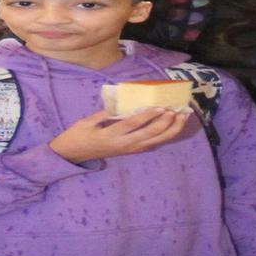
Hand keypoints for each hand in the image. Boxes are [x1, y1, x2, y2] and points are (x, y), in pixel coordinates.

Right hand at [49, 106, 192, 163]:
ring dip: (171, 129)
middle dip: (166, 122)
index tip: (162, 105)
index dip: (149, 115)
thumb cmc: (78, 135)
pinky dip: (165, 135)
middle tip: (178, 108)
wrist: (72, 155)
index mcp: (112, 135)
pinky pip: (152, 143)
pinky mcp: (132, 151)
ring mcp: (130, 149)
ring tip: (183, 116)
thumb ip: (106, 112)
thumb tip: (124, 101)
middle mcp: (124, 145)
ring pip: (156, 141)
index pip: (134, 124)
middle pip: (151, 134)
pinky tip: (174, 126)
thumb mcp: (88, 121)